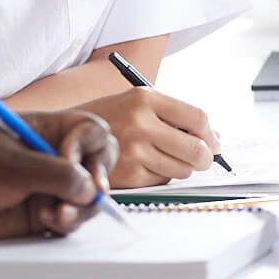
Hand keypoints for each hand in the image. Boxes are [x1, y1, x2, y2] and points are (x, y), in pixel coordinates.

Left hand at [0, 110, 116, 240]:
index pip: (90, 130)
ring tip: (56, 214)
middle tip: (88, 193)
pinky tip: (48, 221)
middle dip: (98, 178)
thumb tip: (89, 189)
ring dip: (82, 206)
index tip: (69, 160)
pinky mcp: (48, 212)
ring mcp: (54, 185)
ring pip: (92, 194)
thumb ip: (53, 173)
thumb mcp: (9, 165)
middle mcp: (57, 157)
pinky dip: (69, 221)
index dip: (87, 146)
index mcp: (48, 131)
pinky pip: (76, 217)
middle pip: (101, 160)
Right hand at [75, 87, 217, 187]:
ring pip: (183, 168)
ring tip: (164, 158)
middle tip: (202, 158)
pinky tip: (145, 166)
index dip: (210, 133)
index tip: (213, 141)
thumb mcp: (137, 104)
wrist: (63, 138)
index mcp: (145, 98)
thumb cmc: (109, 119)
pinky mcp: (128, 175)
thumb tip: (216, 137)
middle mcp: (140, 123)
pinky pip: (163, 180)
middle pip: (196, 149)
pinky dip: (161, 176)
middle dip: (205, 157)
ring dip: (182, 167)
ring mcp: (133, 151)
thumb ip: (176, 116)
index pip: (197, 117)